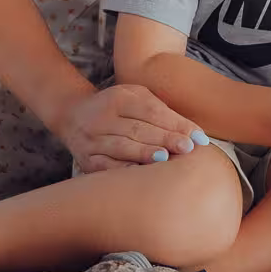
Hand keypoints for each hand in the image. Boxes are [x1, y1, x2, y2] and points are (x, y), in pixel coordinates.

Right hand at [58, 83, 208, 172]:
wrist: (72, 115)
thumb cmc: (116, 107)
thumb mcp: (134, 97)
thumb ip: (160, 109)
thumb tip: (192, 132)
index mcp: (118, 98)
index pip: (151, 111)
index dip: (176, 124)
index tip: (198, 138)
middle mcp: (102, 117)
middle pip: (137, 129)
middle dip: (165, 139)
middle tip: (187, 148)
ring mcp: (92, 140)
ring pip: (121, 147)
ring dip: (144, 153)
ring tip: (165, 158)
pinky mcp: (86, 160)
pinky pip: (105, 167)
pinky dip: (122, 170)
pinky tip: (139, 174)